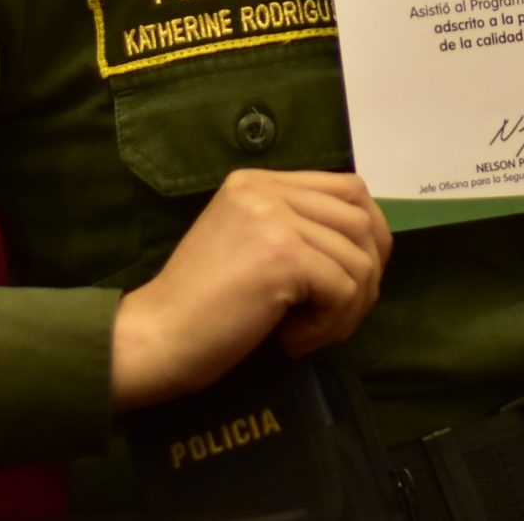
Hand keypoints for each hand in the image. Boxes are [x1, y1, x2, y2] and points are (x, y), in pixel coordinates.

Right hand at [108, 169, 391, 411]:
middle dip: (367, 276)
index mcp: (257, 182)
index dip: (369, 235)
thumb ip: (295, 230)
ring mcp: (274, 218)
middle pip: (362, 220)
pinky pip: (344, 289)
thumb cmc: (200, 308)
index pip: (348, 189)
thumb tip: (368, 245)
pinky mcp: (282, 255)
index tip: (355, 280)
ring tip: (307, 335)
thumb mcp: (249, 246)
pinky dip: (330, 325)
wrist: (154, 338)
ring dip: (346, 310)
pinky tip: (292, 341)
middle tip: (336, 318)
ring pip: (359, 259)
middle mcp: (266, 189)